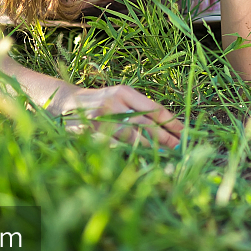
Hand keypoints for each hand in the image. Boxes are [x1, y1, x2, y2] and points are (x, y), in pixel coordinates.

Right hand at [51, 84, 182, 147]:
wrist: (64, 103)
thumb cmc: (100, 102)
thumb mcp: (120, 98)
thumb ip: (139, 110)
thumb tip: (169, 129)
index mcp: (124, 92)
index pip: (154, 109)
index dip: (172, 122)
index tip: (186, 134)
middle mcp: (114, 103)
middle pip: (147, 124)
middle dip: (166, 138)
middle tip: (180, 149)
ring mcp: (102, 120)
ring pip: (133, 138)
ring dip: (152, 149)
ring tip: (167, 156)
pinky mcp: (92, 134)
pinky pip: (116, 147)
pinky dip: (131, 153)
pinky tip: (143, 159)